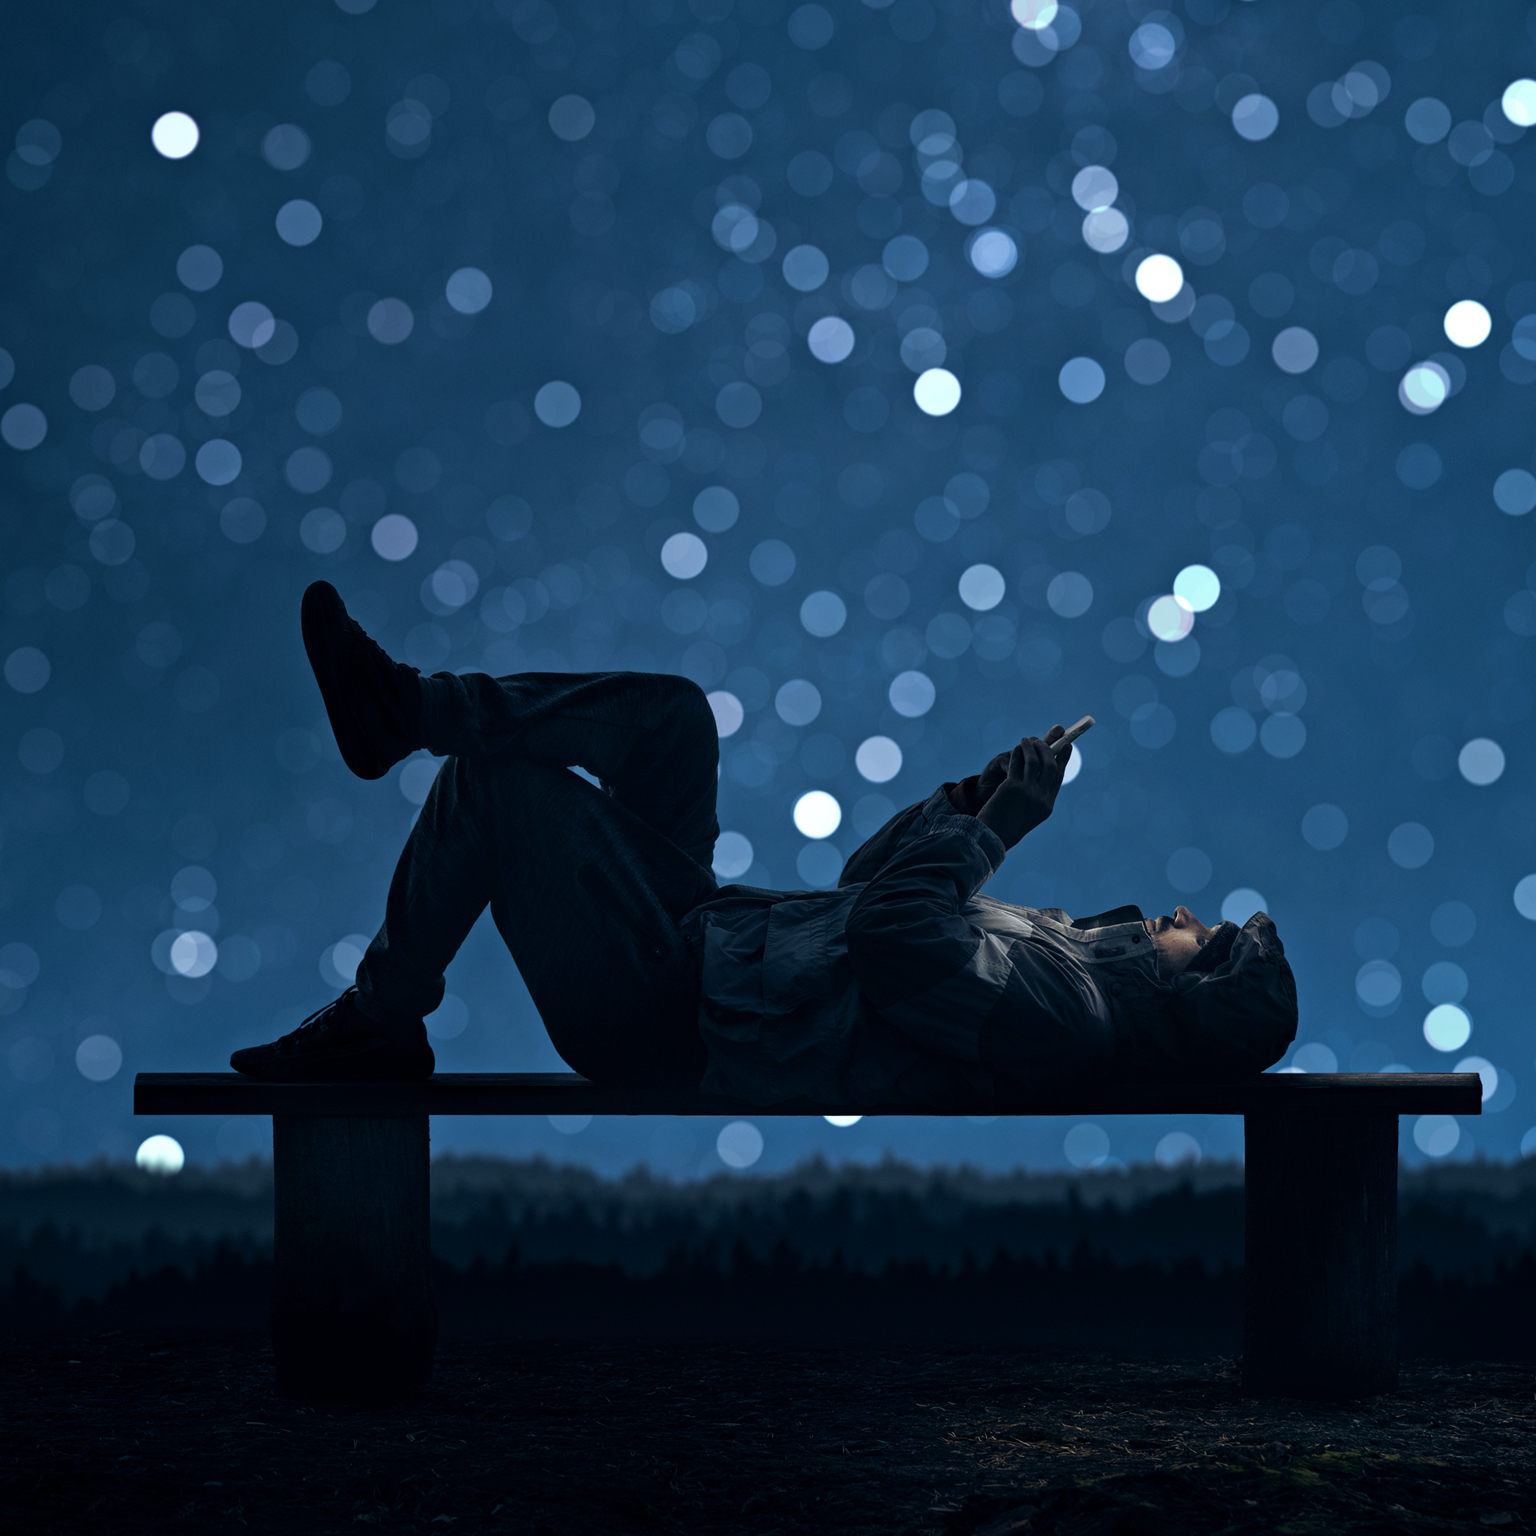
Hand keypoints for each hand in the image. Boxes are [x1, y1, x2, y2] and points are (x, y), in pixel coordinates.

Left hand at [975, 732, 1067, 849]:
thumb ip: (1038, 798)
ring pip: (1034, 762)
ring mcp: (1027, 793)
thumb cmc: (1008, 825)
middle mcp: (1041, 799)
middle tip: (1042, 741)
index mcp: (1047, 806)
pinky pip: (1016, 764)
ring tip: (1026, 740)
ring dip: (1031, 747)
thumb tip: (1042, 776)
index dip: (1063, 759)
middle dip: (1047, 749)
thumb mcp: (1029, 814)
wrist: (992, 836)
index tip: (1067, 746)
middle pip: (1050, 766)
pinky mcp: (1012, 787)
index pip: (1059, 777)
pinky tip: (1016, 750)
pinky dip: (1017, 754)